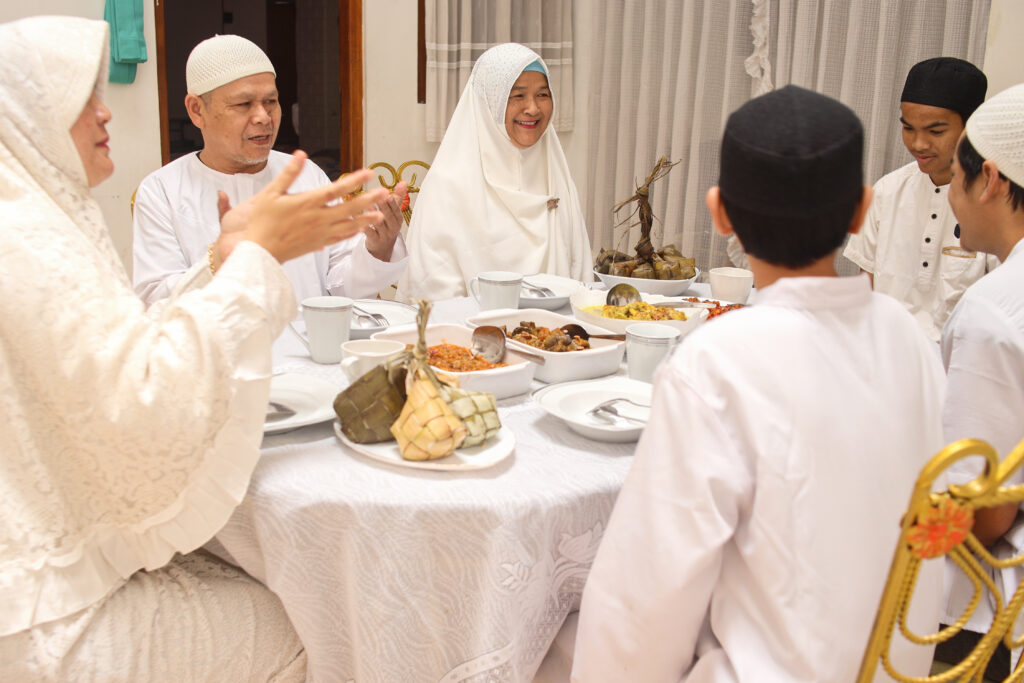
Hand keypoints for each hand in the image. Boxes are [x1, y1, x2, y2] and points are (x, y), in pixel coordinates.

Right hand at [217, 151, 387, 264]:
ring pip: (349, 225)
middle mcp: (318, 219)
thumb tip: (300, 154)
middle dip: (369, 200)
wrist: (260, 252)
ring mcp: (320, 233)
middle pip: (349, 208)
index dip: (354, 180)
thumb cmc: (262, 222)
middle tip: (385, 193)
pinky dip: (352, 233)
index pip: (336, 189)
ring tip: (381, 213)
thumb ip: (289, 174)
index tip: (369, 173)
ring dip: (366, 219)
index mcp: (307, 203)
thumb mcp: (271, 193)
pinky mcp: (318, 244)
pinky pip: (340, 238)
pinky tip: (361, 230)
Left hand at [364, 180, 407, 261]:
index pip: (397, 210)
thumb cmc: (388, 227)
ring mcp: (384, 235)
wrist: (383, 248)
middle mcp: (392, 227)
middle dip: (384, 207)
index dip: (392, 203)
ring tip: (367, 207)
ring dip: (373, 215)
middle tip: (378, 198)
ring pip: (379, 224)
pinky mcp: (374, 241)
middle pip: (389, 217)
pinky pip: (368, 232)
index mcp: (398, 219)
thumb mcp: (394, 213)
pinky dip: (363, 225)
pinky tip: (356, 217)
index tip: (387, 194)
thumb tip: (403, 182)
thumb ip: (398, 197)